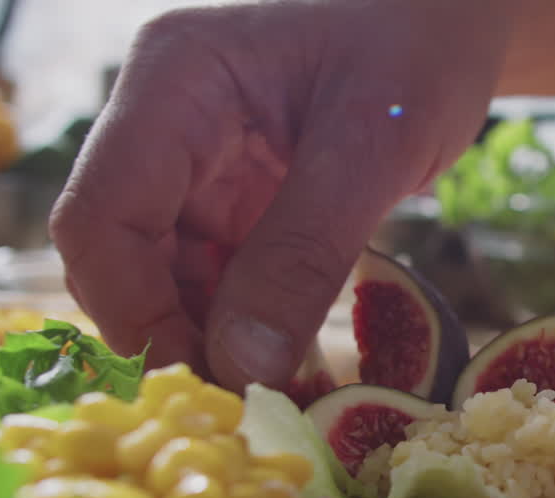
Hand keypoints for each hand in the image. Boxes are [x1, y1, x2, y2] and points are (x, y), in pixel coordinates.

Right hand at [51, 0, 511, 389]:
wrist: (453, 17)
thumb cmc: (420, 43)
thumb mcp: (372, 146)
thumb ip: (303, 253)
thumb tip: (240, 368)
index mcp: (174, 83)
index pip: (101, 215)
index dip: (133, 311)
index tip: (201, 379)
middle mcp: (163, 125)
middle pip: (118, 255)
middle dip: (169, 333)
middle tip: (240, 402)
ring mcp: (193, 165)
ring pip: (161, 277)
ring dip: (207, 340)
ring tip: (272, 393)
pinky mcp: (231, 200)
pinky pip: (212, 278)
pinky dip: (241, 328)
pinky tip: (285, 365)